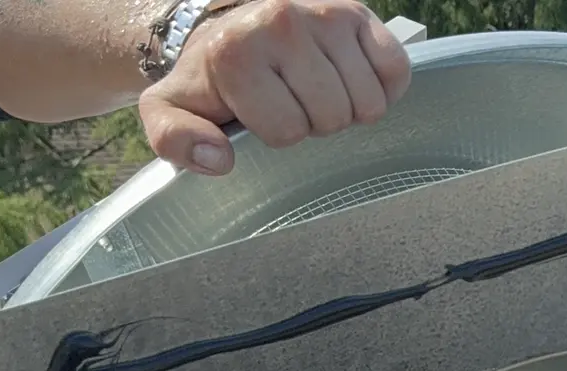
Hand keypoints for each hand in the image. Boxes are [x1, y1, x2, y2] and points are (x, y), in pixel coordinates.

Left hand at [137, 0, 410, 175]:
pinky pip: (395, 72)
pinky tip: (353, 79)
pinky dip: (382, 86)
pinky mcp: (357, 13)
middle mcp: (280, 21)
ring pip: (367, 102)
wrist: (234, 27)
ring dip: (349, 108)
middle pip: (332, 116)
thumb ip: (175, 140)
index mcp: (235, 52)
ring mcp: (324, 13)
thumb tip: (217, 159)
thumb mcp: (171, 111)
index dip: (279, 132)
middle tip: (296, 100)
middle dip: (316, 121)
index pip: (287, 131)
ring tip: (321, 89)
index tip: (264, 112)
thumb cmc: (213, 79)